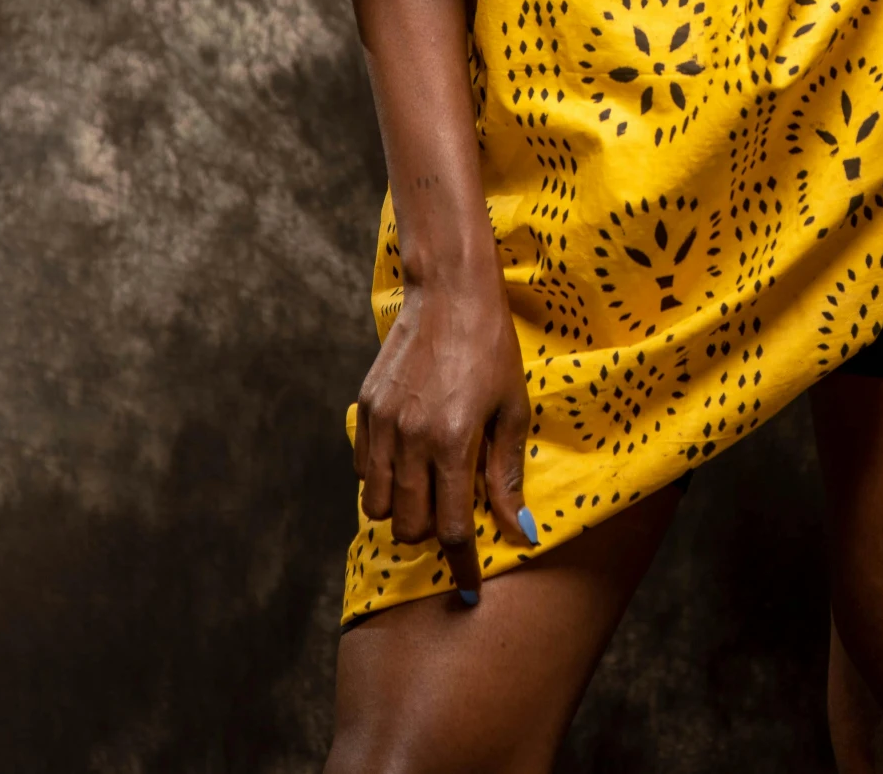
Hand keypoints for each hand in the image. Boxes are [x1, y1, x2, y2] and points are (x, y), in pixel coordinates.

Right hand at [353, 261, 532, 602]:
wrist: (449, 291)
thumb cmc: (491, 348)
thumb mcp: (511, 409)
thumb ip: (507, 474)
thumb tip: (521, 533)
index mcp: (452, 442)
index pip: (452, 529)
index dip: (462, 567)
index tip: (470, 591)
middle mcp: (410, 440)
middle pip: (408, 526)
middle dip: (431, 534)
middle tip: (452, 516)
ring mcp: (381, 425)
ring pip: (375, 506)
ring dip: (401, 511)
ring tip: (427, 489)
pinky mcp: (364, 409)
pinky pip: (361, 470)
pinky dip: (380, 479)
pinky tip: (406, 458)